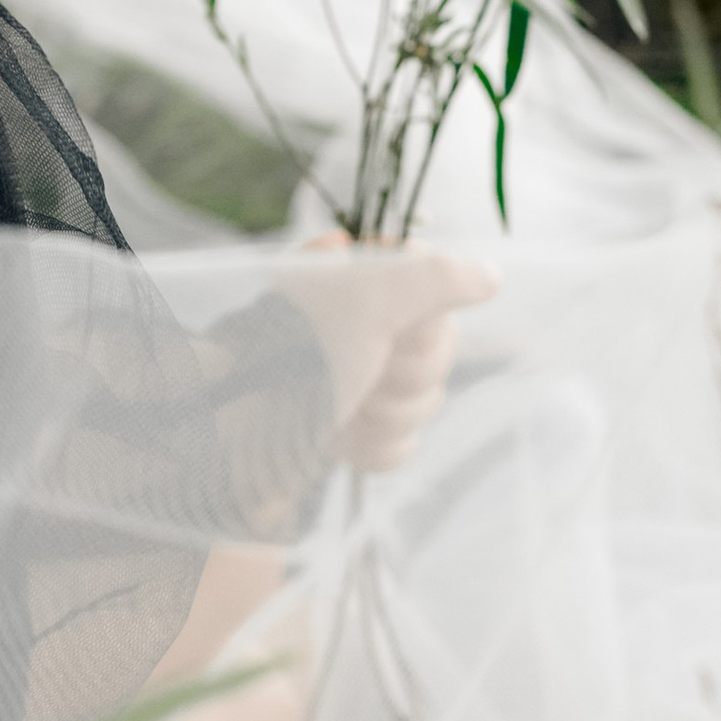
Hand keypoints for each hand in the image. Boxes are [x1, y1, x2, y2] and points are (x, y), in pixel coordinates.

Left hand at [286, 234, 496, 476]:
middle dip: (404, 378)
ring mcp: (356, 376)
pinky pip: (401, 443)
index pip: (438, 292)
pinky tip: (341, 439)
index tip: (394, 332)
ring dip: (386, 416)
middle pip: (437, 354)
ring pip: (422, 402)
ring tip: (343, 411)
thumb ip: (437, 279)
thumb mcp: (369, 300)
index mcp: (358, 276)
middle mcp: (359, 320)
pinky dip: (373, 446)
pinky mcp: (351, 425)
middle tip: (365, 375)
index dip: (424, 326)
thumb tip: (491, 274)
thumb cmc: (294, 356)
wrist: (229, 436)